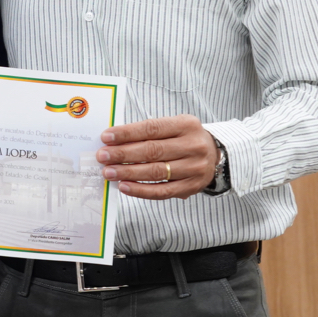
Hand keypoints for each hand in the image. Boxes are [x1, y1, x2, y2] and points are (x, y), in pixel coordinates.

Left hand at [96, 115, 217, 199]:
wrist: (214, 154)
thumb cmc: (184, 138)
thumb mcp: (173, 126)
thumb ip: (148, 132)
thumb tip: (115, 141)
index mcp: (186, 125)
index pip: (152, 128)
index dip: (127, 133)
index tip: (106, 137)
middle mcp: (193, 146)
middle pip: (152, 151)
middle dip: (123, 154)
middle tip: (103, 156)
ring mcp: (194, 168)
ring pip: (156, 172)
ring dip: (128, 173)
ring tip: (109, 172)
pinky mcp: (191, 187)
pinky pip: (162, 191)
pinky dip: (141, 190)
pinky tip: (124, 187)